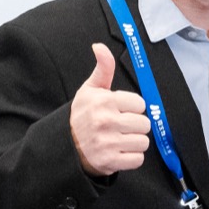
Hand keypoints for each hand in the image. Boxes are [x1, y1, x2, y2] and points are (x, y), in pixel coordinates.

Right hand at [70, 43, 150, 176]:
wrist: (64, 146)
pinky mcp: (110, 161)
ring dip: (135, 142)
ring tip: (120, 139)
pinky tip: (119, 151)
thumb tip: (99, 46)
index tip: (122, 110)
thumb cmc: (81, 115)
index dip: (133, 108)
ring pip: (143, 142)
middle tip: (122, 126)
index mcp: (104, 101)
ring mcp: (108, 143)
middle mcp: (106, 121)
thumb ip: (103, 68)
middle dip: (135, 125)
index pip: (140, 104)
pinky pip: (138, 159)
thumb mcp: (90, 89)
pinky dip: (131, 157)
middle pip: (144, 124)